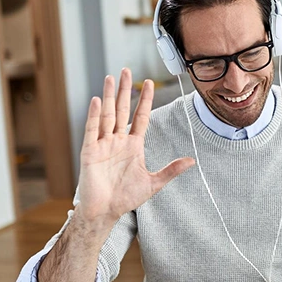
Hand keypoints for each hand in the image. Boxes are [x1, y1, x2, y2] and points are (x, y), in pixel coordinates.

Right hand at [76, 69, 194, 229]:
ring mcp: (103, 144)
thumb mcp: (153, 183)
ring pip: (106, 115)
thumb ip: (171, 170)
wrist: (106, 211)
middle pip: (122, 109)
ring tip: (111, 78)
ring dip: (108, 96)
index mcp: (133, 145)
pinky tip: (96, 100)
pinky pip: (92, 130)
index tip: (150, 83)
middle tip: (126, 70)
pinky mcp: (90, 151)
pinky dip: (93, 115)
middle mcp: (117, 140)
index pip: (141, 116)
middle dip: (124, 90)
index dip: (145, 100)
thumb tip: (191, 161)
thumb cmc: (126, 197)